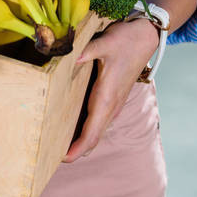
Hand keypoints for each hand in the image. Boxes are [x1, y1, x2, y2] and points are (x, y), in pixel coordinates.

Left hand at [63, 17, 159, 162]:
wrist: (146, 38)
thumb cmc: (125, 40)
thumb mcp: (106, 42)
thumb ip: (88, 50)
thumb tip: (72, 56)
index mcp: (107, 98)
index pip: (91, 132)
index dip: (78, 148)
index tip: (63, 158)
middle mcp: (110, 106)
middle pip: (92, 137)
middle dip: (75, 150)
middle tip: (50, 155)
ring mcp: (113, 104)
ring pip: (96, 130)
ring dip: (80, 141)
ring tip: (57, 145)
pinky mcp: (112, 98)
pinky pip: (98, 121)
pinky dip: (85, 130)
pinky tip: (71, 126)